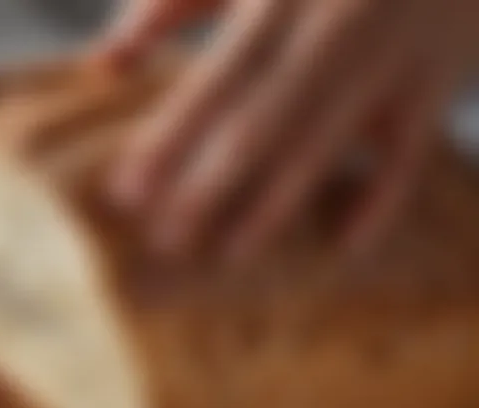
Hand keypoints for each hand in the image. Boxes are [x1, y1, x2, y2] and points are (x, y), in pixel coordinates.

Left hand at [102, 0, 478, 265]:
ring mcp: (386, 59)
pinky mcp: (434, 82)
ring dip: (274, 206)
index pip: (211, 85)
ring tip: (229, 255)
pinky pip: (408, 154)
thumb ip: (168, 4)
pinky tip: (343, 246)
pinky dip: (380, 201)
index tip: (126, 195)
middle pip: (259, 126)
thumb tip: (101, 68)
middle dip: (209, 189)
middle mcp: (329, 31)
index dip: (168, 142)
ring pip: (322, 146)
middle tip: (166, 243)